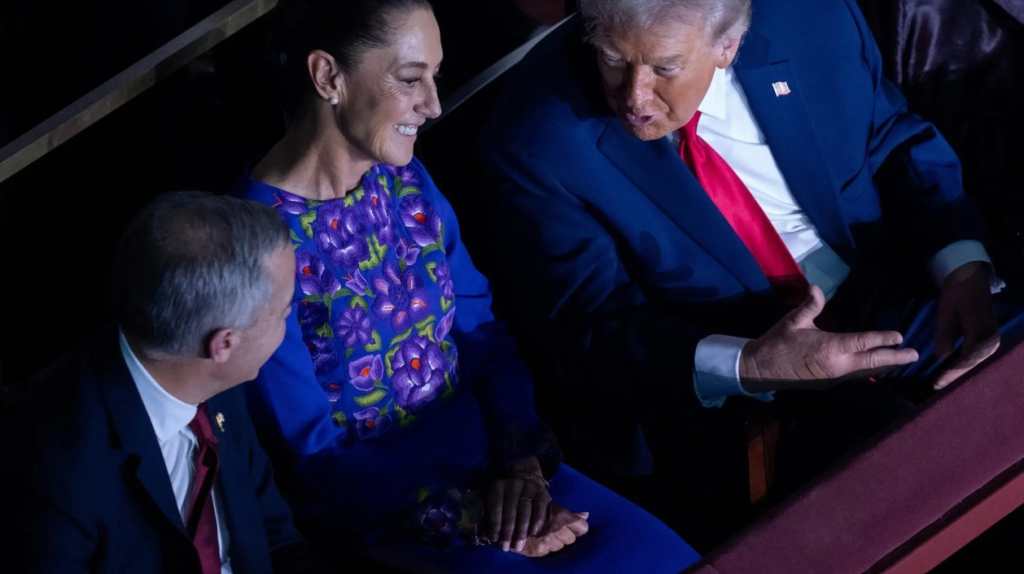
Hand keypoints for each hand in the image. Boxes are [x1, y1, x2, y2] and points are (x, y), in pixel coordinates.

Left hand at [485, 457, 552, 551]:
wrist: (525, 475)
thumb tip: (483, 535)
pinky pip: (540, 511)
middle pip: (511, 511)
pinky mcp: (543, 494)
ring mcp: (530, 488)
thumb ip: (488, 513)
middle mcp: (514, 485)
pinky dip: (536, 524)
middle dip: (508, 532)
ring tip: (517, 546)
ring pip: (525, 512)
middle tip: (505, 547)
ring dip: (521, 532)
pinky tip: (532, 534)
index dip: (495, 524)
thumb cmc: (505, 494)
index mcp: (498, 486)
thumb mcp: (492, 497)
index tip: (494, 539)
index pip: (496, 506)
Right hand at [514, 505, 589, 557]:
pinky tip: (536, 540)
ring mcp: (547, 542)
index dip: (578, 527)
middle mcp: (556, 530)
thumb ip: (570, 513)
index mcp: (561, 516)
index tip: (572, 526)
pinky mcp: (538, 551)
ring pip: (560, 546)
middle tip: (554, 528)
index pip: (582, 527)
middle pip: (571, 539)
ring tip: (543, 533)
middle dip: (565, 535)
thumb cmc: (531, 507)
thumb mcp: (550, 505)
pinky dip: (544, 547)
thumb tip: (586, 515)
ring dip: (555, 542)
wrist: (507, 516)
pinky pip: (548, 552)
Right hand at [740, 285, 919, 391]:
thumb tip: (816, 287)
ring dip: (885, 365)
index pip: (864, 342)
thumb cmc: (778, 342)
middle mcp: (838, 364)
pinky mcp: (829, 381)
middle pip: (873, 361)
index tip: (900, 336)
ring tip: (902, 360)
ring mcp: (835, 376)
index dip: (883, 338)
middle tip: (915, 355)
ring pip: (866, 370)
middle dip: (895, 358)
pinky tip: (878, 367)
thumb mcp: (793, 321)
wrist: (761, 369)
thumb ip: (809, 306)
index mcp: (830, 348)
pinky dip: (871, 370)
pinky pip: (856, 375)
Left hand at [933, 262, 999, 389]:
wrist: (971, 277)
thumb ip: (945, 335)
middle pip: (971, 363)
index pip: (965, 359)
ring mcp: (992, 338)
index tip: (937, 383)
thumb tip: (942, 357)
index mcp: (981, 333)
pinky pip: (976, 354)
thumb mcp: (946, 313)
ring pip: (974, 360)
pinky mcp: (990, 336)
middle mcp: (991, 338)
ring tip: (942, 380)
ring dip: (959, 370)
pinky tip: (951, 367)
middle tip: (936, 386)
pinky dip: (964, 362)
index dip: (951, 373)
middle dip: (954, 375)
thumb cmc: (957, 293)